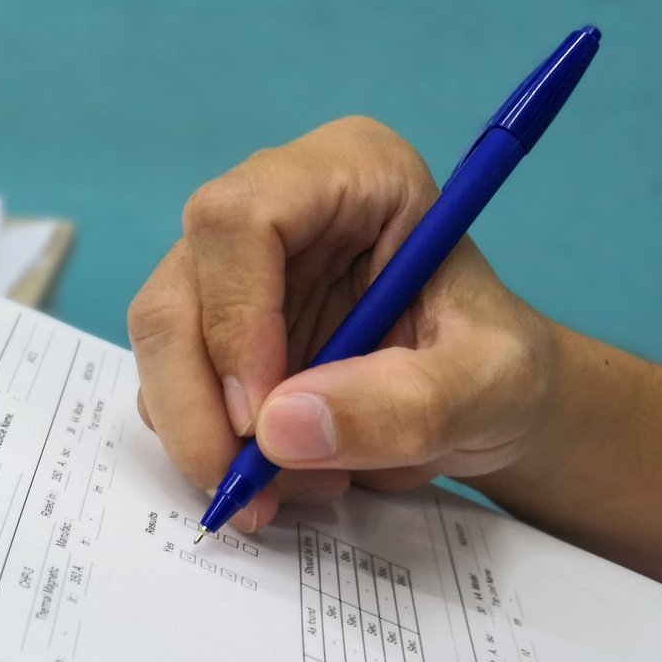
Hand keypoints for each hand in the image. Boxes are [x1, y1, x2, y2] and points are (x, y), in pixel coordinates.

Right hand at [128, 116, 559, 531]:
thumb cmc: (500, 371)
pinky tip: (284, 473)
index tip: (262, 420)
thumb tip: (277, 428)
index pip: (241, 220)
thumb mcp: (491, 387)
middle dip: (198, 404)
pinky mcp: (209, 333)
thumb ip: (408, 404)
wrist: (486, 407)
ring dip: (204, 437)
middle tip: (242, 486)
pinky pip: (168, 392)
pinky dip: (209, 449)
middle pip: (175, 294)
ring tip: (290, 487)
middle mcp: (272, 211)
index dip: (234, 321)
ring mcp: (229, 275)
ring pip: (160, 350)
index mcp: (349, 174)